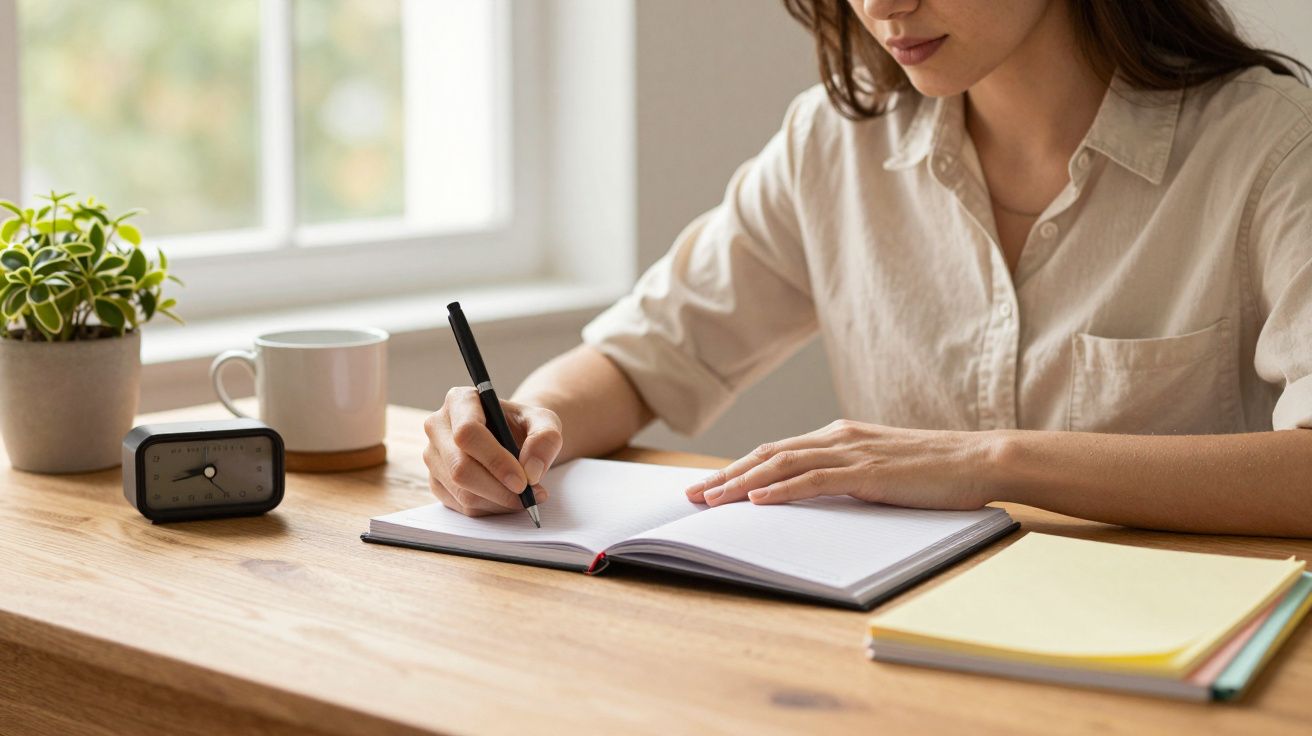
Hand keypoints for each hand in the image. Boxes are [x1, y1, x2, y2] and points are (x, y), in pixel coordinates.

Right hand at [422, 386, 563, 516]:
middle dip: (499, 489)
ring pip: (461, 492)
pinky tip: (509, 499)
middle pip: (460, 467)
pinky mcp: (436, 481)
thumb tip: (531, 470)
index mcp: (460, 401)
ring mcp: (433, 456)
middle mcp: (438, 426)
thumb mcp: (545, 421)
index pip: (468, 433)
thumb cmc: (524, 425)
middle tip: (529, 496)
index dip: (495, 460)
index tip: (523, 480)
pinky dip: (491, 509)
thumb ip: (546, 438)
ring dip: (499, 502)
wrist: (513, 437)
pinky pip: (462, 506)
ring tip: (527, 497)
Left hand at [684, 420, 995, 510]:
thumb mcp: (880, 469)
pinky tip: (758, 499)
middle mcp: (838, 438)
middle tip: (692, 496)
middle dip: (726, 476)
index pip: (776, 451)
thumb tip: (813, 494)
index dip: (738, 468)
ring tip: (711, 500)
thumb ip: (846, 476)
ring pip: (782, 465)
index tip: (709, 486)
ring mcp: (852, 452)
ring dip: (742, 483)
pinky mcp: (868, 472)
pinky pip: (814, 480)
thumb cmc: (935, 471)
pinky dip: (782, 489)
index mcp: (840, 436)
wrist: (979, 458)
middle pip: (768, 455)